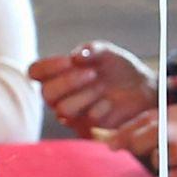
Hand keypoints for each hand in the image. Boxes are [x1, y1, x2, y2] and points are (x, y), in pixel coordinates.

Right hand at [29, 42, 155, 135]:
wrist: (141, 87)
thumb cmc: (117, 67)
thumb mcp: (105, 52)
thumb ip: (90, 50)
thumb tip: (75, 57)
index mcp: (57, 74)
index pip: (35, 71)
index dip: (48, 67)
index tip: (68, 61)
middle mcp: (59, 95)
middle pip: (46, 93)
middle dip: (68, 82)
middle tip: (91, 74)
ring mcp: (71, 112)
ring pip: (62, 109)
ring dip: (84, 96)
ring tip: (102, 87)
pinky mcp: (86, 126)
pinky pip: (86, 119)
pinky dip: (101, 107)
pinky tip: (110, 102)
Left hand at [108, 100, 176, 176]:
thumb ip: (160, 130)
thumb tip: (123, 135)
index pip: (155, 116)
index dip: (129, 128)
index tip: (111, 140)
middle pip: (161, 130)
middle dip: (136, 140)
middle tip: (123, 149)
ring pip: (174, 152)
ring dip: (159, 159)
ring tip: (160, 164)